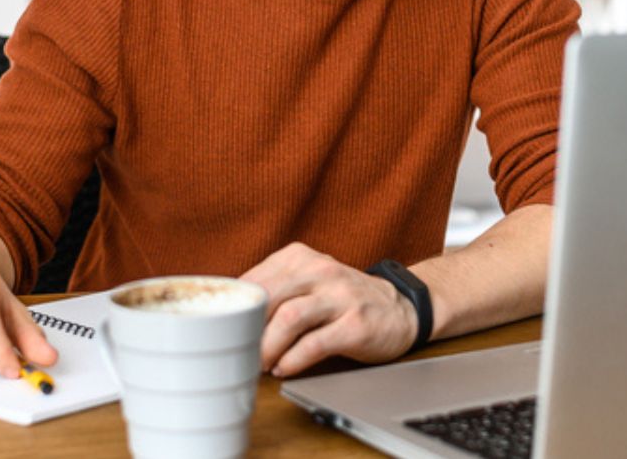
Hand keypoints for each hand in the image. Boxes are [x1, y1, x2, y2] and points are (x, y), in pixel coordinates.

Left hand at [240, 242, 417, 377]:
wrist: (401, 308)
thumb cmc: (343, 300)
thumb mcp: (308, 281)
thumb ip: (273, 291)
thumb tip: (228, 318)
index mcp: (300, 257)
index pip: (254, 280)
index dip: (235, 311)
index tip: (225, 333)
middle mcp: (321, 270)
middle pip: (267, 298)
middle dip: (247, 331)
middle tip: (239, 353)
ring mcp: (341, 296)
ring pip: (288, 318)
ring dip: (268, 347)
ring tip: (261, 363)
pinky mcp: (356, 324)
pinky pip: (315, 343)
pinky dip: (293, 360)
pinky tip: (285, 368)